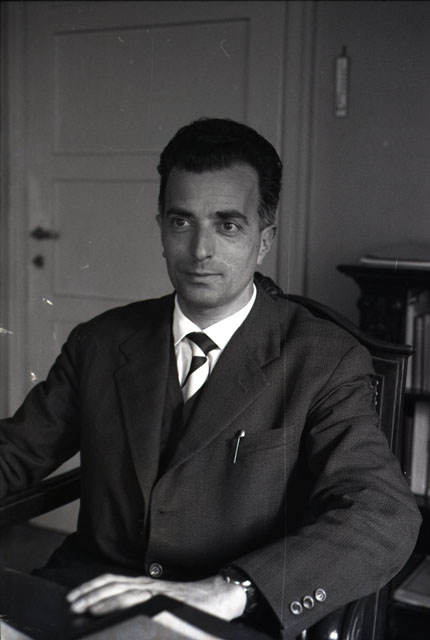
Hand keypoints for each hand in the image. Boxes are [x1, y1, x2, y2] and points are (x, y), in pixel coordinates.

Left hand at [66, 572, 246, 620]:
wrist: (217, 596)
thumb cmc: (191, 603)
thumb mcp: (162, 602)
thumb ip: (143, 604)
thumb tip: (121, 616)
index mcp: (144, 584)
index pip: (112, 582)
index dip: (91, 588)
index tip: (74, 597)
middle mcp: (147, 584)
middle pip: (112, 585)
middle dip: (89, 594)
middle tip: (71, 605)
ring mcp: (155, 591)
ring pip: (122, 591)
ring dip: (100, 599)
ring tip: (84, 609)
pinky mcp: (164, 600)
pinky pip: (139, 601)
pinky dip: (121, 605)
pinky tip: (110, 612)